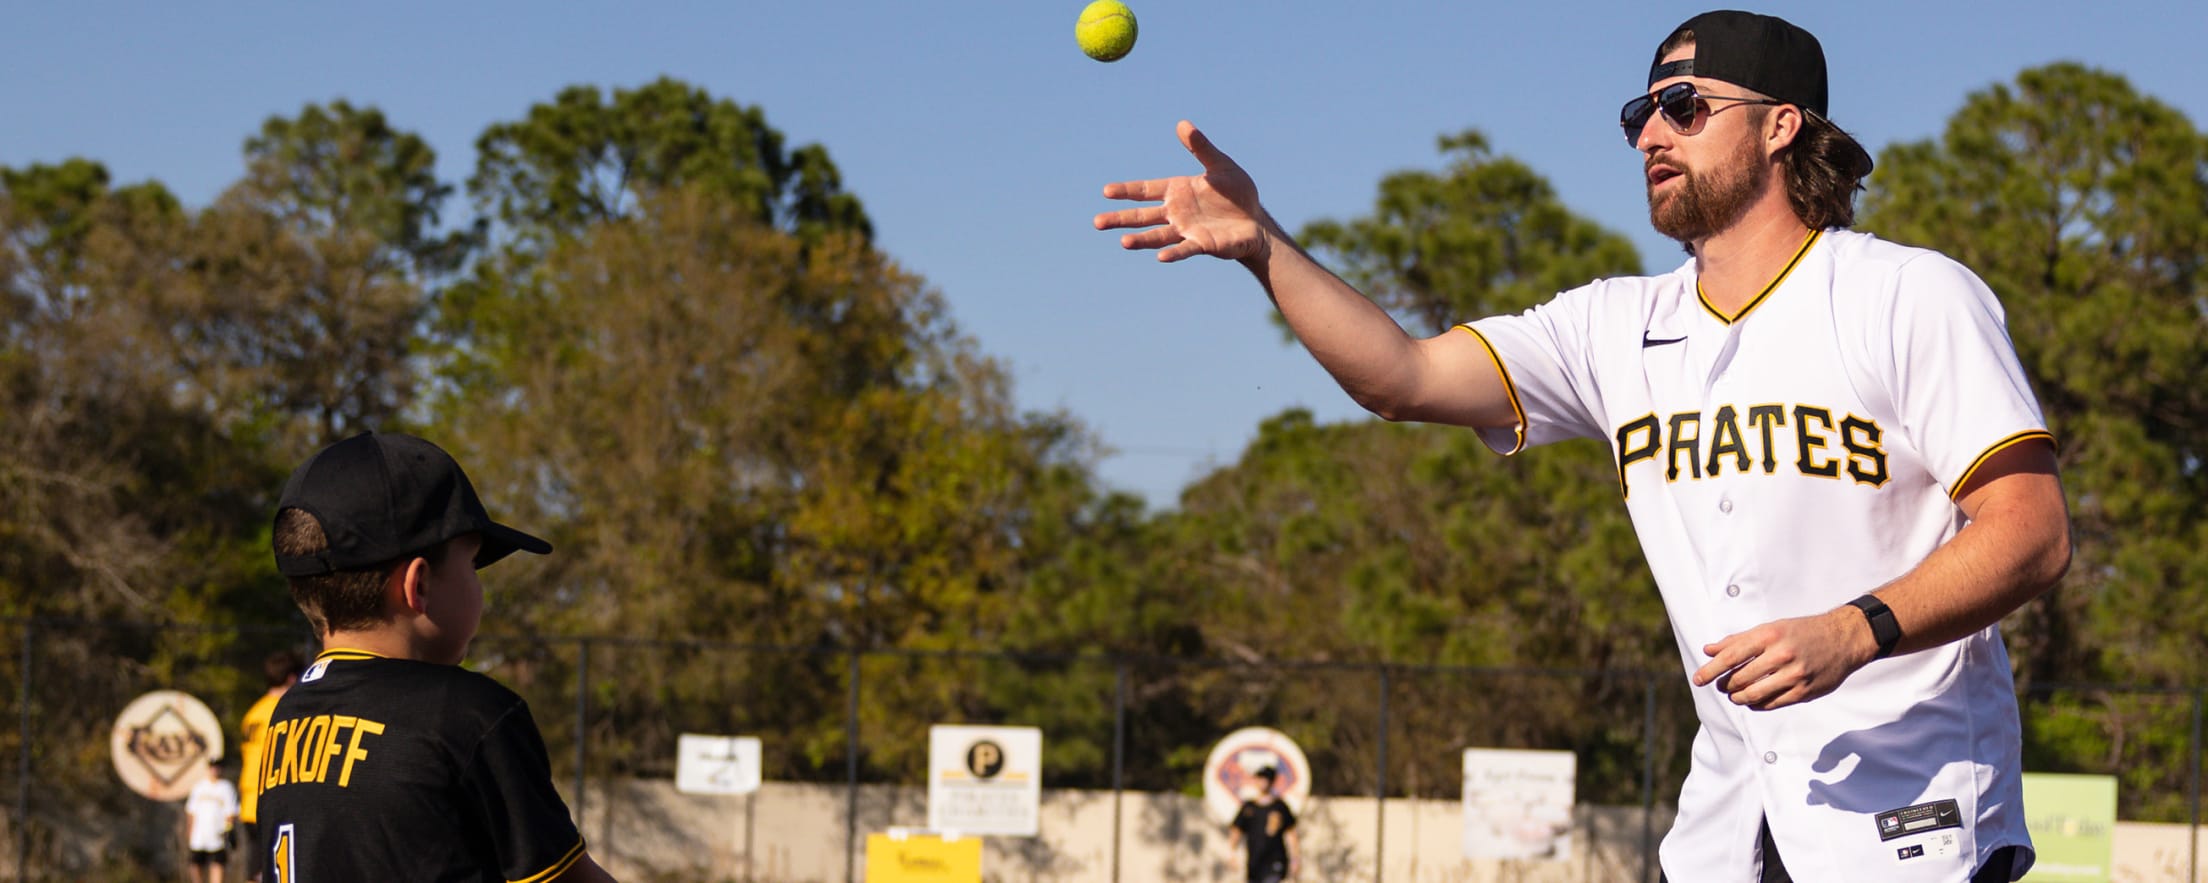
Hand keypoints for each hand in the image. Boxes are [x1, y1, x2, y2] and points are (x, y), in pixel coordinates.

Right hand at [1093, 120, 1271, 262]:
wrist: (1256, 221)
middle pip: (1142, 217)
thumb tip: (1183, 124)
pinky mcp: (1202, 244)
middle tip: (1097, 222)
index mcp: (1177, 191)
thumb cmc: (1237, 193)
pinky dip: (1173, 253)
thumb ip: (1201, 148)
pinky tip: (1160, 257)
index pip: (1145, 190)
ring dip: (1141, 240)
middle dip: (1120, 219)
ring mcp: (1186, 230)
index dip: (1126, 191)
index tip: (1106, 191)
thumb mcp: (1221, 165)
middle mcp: (1176, 213)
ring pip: (1158, 236)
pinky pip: (1184, 249)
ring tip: (1123, 242)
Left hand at [1692, 608, 1878, 709]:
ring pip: (1753, 695)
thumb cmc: (1801, 632)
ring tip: (1735, 695)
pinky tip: (1753, 700)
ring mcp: (1794, 675)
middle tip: (1722, 686)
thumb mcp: (1770, 628)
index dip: (1711, 671)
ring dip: (1738, 698)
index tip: (1698, 680)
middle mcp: (1780, 655)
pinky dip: (1757, 704)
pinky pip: (1772, 704)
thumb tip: (1709, 650)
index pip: (1731, 656)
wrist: (1843, 639)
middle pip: (1739, 678)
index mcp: (1768, 636)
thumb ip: (1738, 640)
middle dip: (1725, 685)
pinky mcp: (1804, 691)